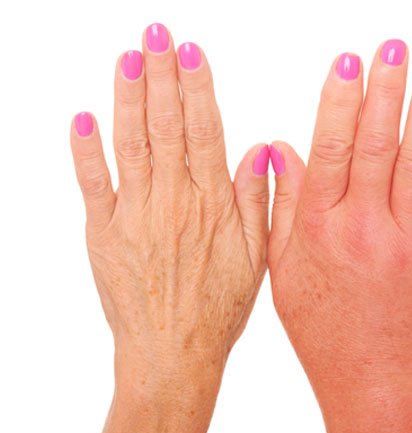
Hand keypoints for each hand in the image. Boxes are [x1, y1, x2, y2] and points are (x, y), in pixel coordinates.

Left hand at [70, 23, 269, 432]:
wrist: (174, 353)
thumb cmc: (218, 309)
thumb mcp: (257, 256)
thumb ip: (257, 199)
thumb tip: (262, 151)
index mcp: (212, 202)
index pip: (204, 129)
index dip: (198, 87)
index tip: (192, 53)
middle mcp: (173, 199)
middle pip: (166, 124)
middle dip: (161, 73)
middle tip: (156, 35)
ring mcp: (135, 213)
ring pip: (131, 142)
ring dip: (128, 96)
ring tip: (128, 58)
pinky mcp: (104, 233)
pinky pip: (92, 183)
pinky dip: (86, 148)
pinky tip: (84, 117)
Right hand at [268, 40, 411, 432]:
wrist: (371, 375)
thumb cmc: (321, 326)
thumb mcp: (283, 267)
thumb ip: (284, 204)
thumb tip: (279, 149)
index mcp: (320, 228)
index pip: (328, 150)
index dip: (338, 101)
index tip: (347, 63)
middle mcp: (363, 227)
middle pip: (375, 145)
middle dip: (384, 90)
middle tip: (392, 47)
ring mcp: (407, 239)